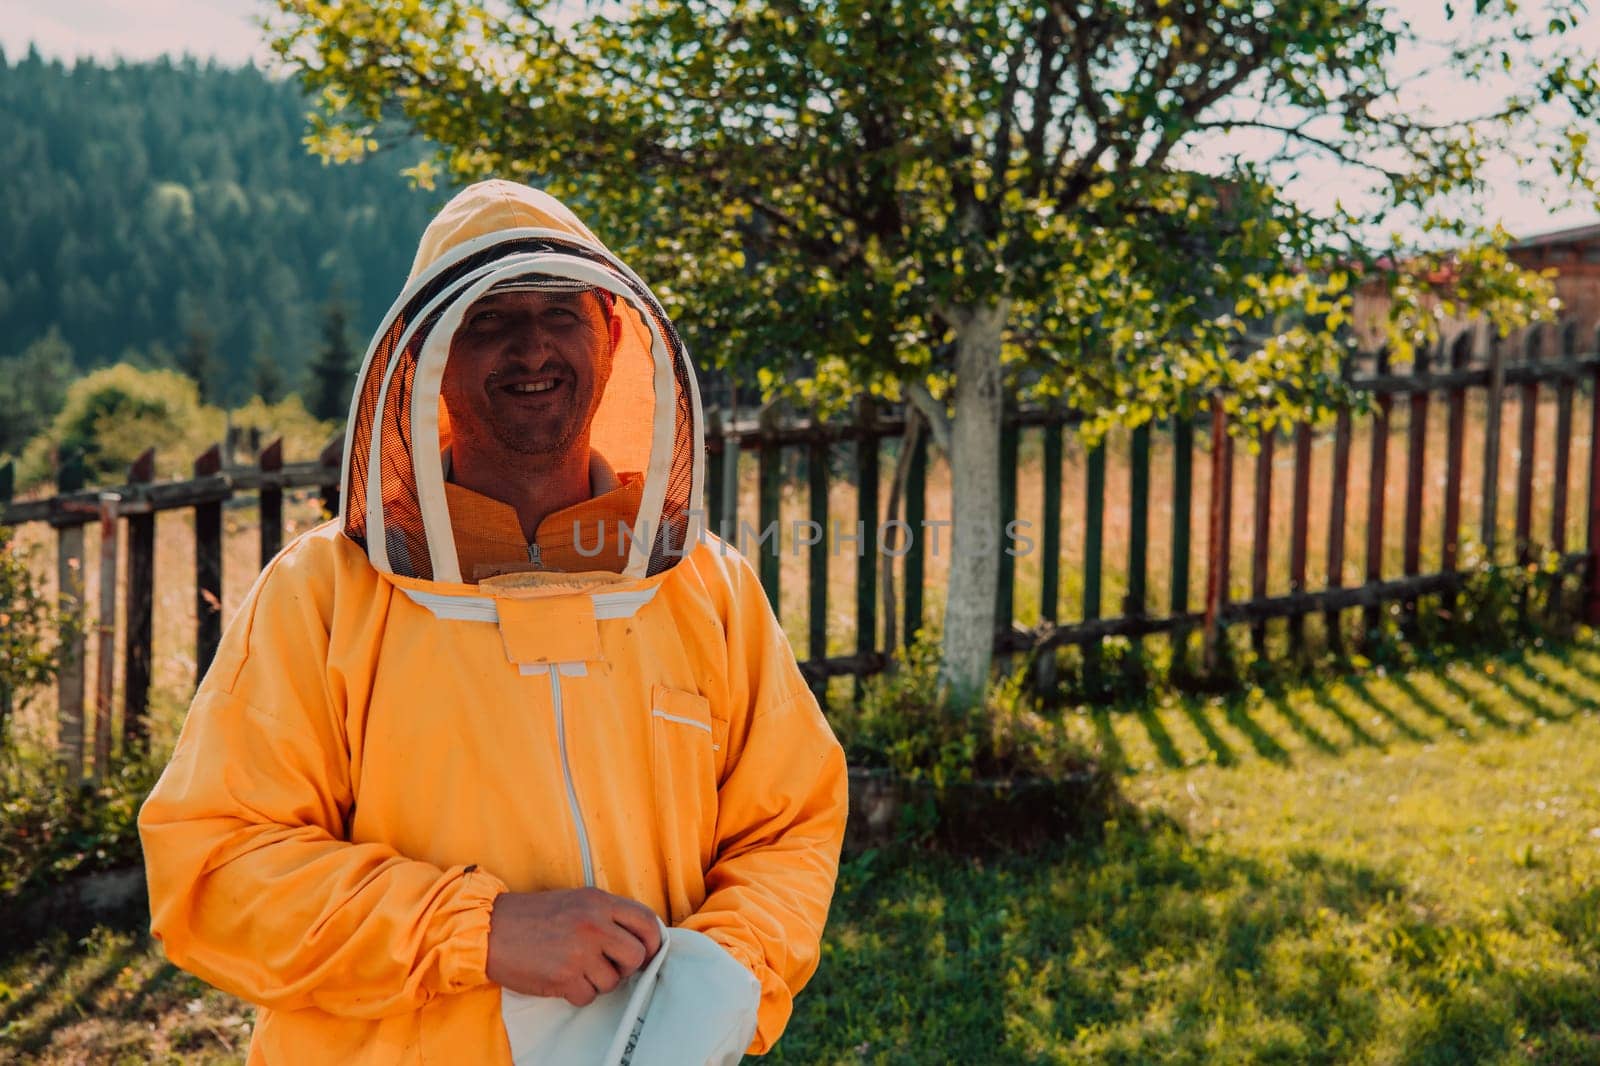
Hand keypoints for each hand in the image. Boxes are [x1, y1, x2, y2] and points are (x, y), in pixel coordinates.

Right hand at [485, 888, 662, 1004]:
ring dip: (597, 982)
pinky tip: (562, 979)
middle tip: (606, 965)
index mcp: (599, 902)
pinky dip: (577, 994)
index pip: (647, 921)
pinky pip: (588, 997)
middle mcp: (594, 924)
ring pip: (613, 981)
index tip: (646, 952)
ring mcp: (580, 951)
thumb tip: (637, 939)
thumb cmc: (531, 916)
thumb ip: (606, 915)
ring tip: (575, 969)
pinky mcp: (565, 976)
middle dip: (626, 967)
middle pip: (637, 955)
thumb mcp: (575, 901)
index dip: (653, 941)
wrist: (489, 929)